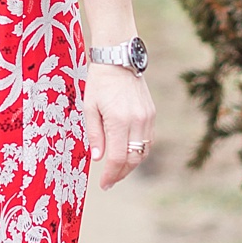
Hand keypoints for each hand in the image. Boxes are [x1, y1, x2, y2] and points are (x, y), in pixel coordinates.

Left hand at [84, 66, 155, 189]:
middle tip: (109, 181)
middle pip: (133, 159)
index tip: (104, 185)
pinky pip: (148, 139)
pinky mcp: (152, 113)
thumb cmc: (99, 81)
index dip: (111, 175)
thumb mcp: (89, 107)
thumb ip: (94, 134)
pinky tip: (127, 153)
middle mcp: (138, 121)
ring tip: (117, 170)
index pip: (118, 158)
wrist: (119, 57)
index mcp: (119, 120)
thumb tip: (98, 159)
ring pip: (143, 151)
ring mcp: (148, 117)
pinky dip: (139, 150)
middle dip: (121, 173)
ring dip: (131, 164)